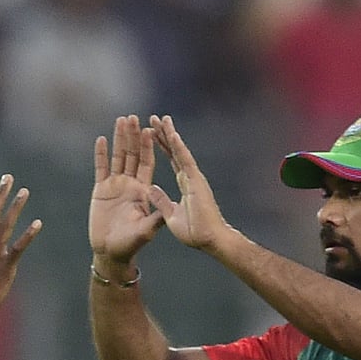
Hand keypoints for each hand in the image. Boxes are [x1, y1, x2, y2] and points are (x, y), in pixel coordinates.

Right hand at [89, 115, 164, 263]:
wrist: (111, 252)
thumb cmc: (131, 244)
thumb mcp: (146, 230)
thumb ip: (155, 216)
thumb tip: (165, 203)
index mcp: (143, 190)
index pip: (147, 163)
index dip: (149, 146)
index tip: (150, 129)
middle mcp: (130, 184)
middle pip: (132, 155)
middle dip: (133, 136)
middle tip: (133, 117)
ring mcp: (115, 186)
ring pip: (117, 157)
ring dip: (119, 139)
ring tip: (121, 120)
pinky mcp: (101, 190)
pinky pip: (101, 168)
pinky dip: (101, 154)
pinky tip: (101, 139)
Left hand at [148, 115, 229, 250]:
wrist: (210, 241)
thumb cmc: (194, 232)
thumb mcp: (171, 215)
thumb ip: (161, 201)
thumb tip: (150, 189)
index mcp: (184, 184)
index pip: (170, 160)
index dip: (161, 146)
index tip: (151, 133)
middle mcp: (189, 177)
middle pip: (173, 151)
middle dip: (163, 135)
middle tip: (153, 118)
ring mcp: (193, 178)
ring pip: (179, 151)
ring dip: (169, 135)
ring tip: (160, 119)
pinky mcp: (196, 182)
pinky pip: (185, 162)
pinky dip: (178, 148)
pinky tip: (172, 135)